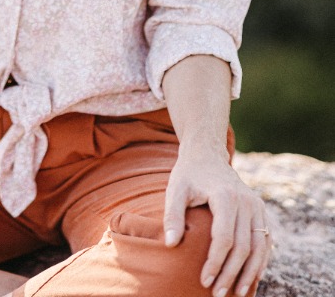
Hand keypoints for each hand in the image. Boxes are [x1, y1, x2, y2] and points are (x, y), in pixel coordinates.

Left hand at [164, 150, 270, 296]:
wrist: (207, 154)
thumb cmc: (188, 174)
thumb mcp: (176, 189)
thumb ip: (172, 215)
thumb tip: (171, 244)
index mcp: (225, 195)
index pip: (224, 238)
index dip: (215, 262)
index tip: (204, 281)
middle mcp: (246, 201)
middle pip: (243, 247)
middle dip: (231, 274)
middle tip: (218, 294)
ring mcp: (256, 205)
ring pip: (259, 247)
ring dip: (249, 274)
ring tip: (237, 294)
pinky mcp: (261, 210)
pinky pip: (265, 241)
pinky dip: (260, 262)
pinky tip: (251, 279)